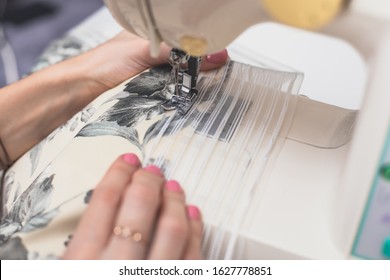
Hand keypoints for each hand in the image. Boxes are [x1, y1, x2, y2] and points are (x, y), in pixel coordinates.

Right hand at [63, 154, 202, 258]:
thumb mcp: (68, 271)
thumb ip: (82, 245)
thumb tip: (103, 209)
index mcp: (82, 260)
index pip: (104, 200)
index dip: (119, 173)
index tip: (128, 161)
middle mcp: (117, 266)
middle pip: (139, 204)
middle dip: (148, 181)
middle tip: (153, 171)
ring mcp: (150, 275)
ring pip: (171, 226)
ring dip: (174, 201)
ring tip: (174, 188)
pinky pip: (192, 254)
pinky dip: (195, 229)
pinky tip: (193, 215)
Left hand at [83, 30, 228, 92]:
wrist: (81, 91)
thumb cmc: (103, 63)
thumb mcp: (144, 49)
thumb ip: (178, 50)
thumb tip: (214, 54)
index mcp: (157, 37)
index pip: (192, 41)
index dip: (207, 51)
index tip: (222, 64)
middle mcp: (158, 57)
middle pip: (190, 64)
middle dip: (202, 72)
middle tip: (217, 82)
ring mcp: (156, 77)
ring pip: (183, 82)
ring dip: (191, 88)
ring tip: (205, 94)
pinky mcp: (152, 96)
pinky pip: (173, 97)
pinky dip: (180, 100)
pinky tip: (187, 102)